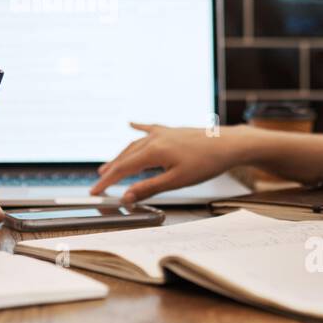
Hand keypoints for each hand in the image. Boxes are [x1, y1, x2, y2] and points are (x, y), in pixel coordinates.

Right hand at [90, 122, 243, 202]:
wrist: (228, 144)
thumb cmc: (206, 163)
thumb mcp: (177, 181)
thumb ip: (149, 188)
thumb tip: (126, 197)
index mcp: (153, 151)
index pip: (122, 169)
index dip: (107, 182)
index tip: (94, 192)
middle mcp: (154, 139)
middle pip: (125, 156)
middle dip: (110, 170)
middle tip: (98, 183)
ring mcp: (163, 133)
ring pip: (135, 144)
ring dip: (121, 156)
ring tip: (109, 166)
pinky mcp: (172, 131)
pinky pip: (149, 129)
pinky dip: (138, 129)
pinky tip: (131, 124)